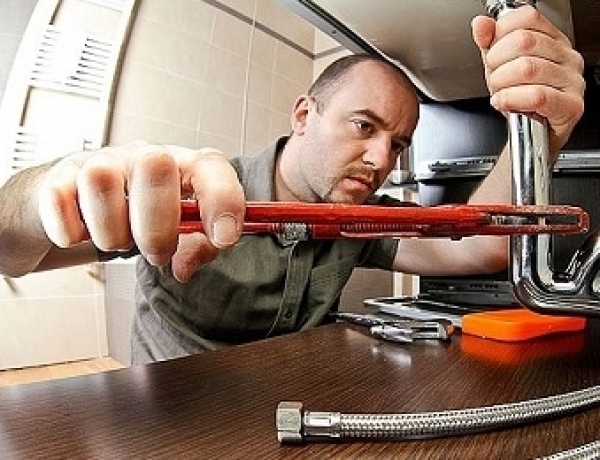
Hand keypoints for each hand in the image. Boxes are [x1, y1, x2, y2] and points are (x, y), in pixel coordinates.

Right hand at [38, 142, 244, 281]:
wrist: (79, 205)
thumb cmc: (140, 217)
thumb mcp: (180, 232)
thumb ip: (197, 248)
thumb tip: (184, 267)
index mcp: (182, 166)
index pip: (211, 165)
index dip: (222, 200)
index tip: (223, 238)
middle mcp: (143, 156)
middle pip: (155, 165)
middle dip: (158, 226)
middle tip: (156, 252)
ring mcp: (100, 162)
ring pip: (101, 181)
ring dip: (112, 232)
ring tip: (118, 240)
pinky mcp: (59, 178)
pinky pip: (59, 202)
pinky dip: (71, 232)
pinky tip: (82, 234)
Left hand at [471, 5, 584, 152]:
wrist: (527, 136)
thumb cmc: (518, 99)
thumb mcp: (498, 66)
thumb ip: (489, 43)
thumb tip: (481, 25)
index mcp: (553, 41)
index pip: (526, 18)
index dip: (500, 35)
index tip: (493, 53)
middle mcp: (567, 57)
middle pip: (523, 42)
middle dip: (496, 63)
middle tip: (494, 78)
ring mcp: (572, 81)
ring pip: (527, 68)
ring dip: (501, 84)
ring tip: (500, 93)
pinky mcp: (571, 106)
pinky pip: (536, 95)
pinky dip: (511, 99)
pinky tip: (505, 103)